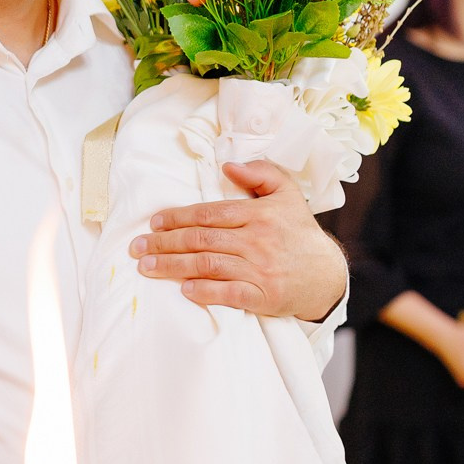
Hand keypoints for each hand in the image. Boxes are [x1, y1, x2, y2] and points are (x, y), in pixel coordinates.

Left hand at [134, 159, 346, 319]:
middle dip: (164, 243)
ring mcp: (260, 270)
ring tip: (147, 267)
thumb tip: (228, 167)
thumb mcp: (287, 193)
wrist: (326, 274)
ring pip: (208, 265)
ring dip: (173, 266)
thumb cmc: (299, 232)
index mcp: (258, 214)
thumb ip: (260, 173)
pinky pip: (229, 294)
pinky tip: (184, 289)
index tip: (154, 222)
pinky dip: (205, 291)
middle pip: (201, 240)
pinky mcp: (264, 297)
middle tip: (137, 247)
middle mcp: (257, 241)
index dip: (177, 217)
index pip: (209, 214)